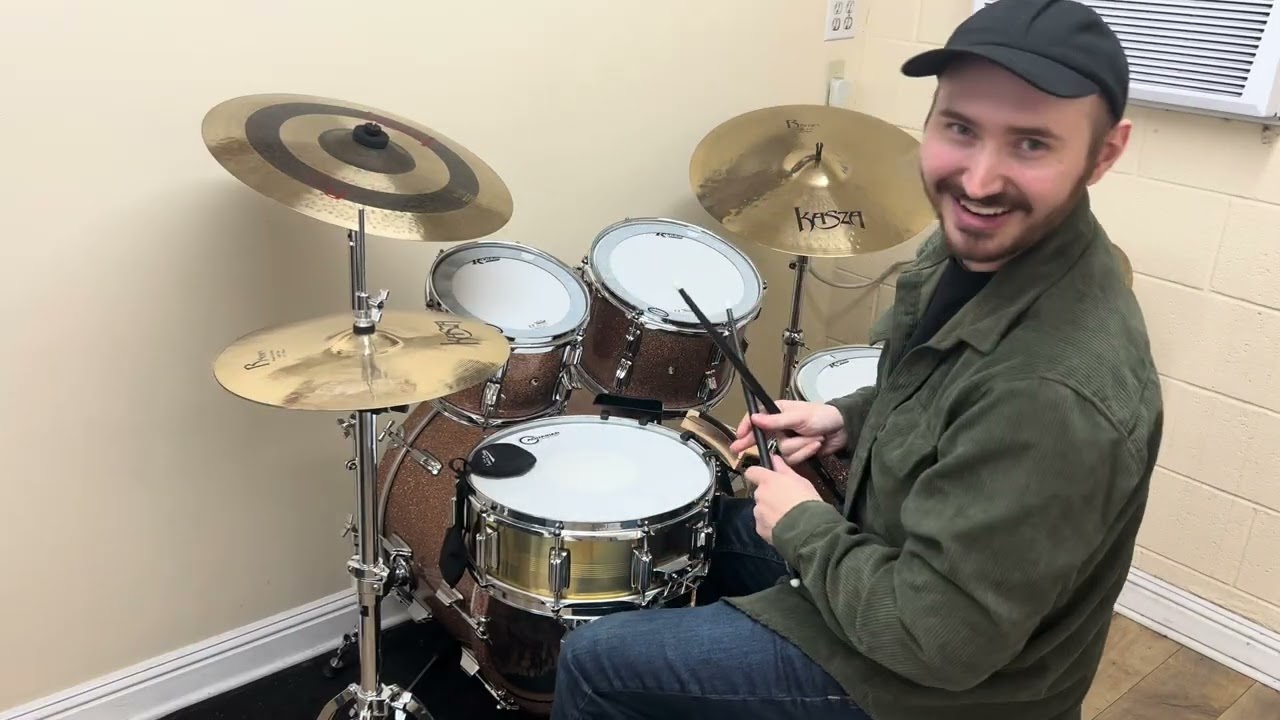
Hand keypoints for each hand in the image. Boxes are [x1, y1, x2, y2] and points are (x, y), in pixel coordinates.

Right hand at [729, 399, 846, 464]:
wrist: (843, 430)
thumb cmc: (822, 416)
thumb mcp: (798, 417)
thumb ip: (775, 420)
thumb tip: (754, 418)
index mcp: (778, 411)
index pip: (756, 418)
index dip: (746, 427)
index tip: (739, 437)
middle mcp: (780, 426)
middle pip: (761, 437)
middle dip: (753, 443)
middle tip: (737, 450)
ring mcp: (788, 440)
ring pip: (781, 451)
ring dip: (799, 446)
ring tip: (814, 438)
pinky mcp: (797, 452)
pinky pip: (792, 459)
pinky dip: (805, 452)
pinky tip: (816, 445)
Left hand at [744, 455, 822, 543]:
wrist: (808, 529)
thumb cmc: (807, 501)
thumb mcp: (801, 481)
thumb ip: (784, 470)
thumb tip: (775, 458)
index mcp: (768, 481)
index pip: (752, 472)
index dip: (757, 474)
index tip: (766, 477)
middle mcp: (759, 495)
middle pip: (759, 492)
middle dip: (769, 496)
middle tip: (785, 501)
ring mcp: (758, 513)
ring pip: (761, 509)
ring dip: (769, 511)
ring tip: (786, 517)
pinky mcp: (760, 529)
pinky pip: (763, 524)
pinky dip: (770, 525)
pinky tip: (784, 527)